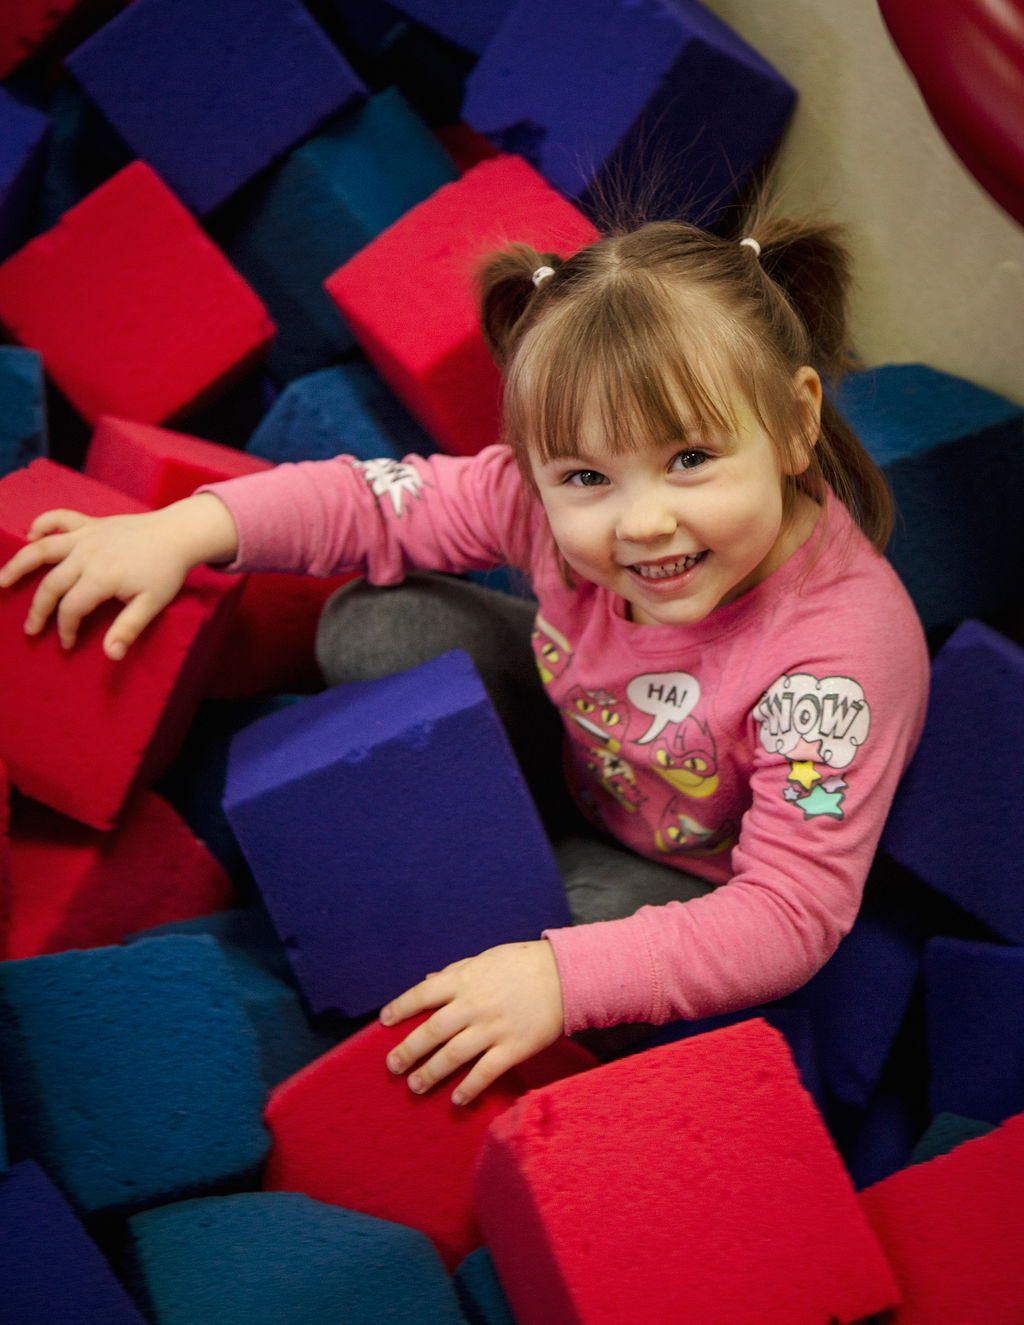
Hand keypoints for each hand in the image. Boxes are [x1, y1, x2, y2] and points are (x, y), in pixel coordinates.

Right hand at [0, 494, 237, 659]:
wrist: (177, 534)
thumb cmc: (166, 571)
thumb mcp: (152, 604)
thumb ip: (128, 628)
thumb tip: (111, 655)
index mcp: (101, 576)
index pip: (71, 608)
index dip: (65, 629)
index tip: (67, 643)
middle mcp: (87, 554)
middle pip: (51, 584)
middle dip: (38, 610)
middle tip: (30, 630)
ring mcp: (86, 535)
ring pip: (42, 548)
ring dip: (18, 564)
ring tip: (0, 581)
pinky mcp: (89, 523)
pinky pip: (59, 519)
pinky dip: (42, 524)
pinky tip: (29, 535)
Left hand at [380, 940, 564, 1105]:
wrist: (564, 975)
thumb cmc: (522, 964)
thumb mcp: (484, 960)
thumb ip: (454, 972)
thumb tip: (428, 982)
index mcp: (464, 979)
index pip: (422, 995)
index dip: (400, 1008)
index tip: (384, 1022)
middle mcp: (473, 1005)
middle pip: (432, 1031)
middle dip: (408, 1050)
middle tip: (392, 1066)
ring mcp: (492, 1028)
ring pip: (453, 1055)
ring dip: (431, 1073)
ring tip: (415, 1085)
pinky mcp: (513, 1048)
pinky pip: (485, 1073)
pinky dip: (469, 1088)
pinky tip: (457, 1099)